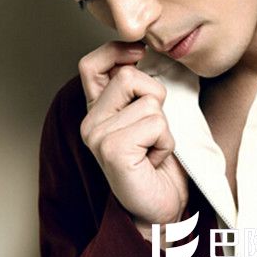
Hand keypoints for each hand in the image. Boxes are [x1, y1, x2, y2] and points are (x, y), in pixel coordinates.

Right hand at [78, 41, 188, 228]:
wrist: (161, 205)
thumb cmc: (157, 160)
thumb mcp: (147, 116)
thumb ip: (137, 89)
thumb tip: (144, 52)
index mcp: (97, 109)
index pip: (91, 64)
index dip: (115, 51)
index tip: (140, 53)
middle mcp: (90, 121)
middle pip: (129, 76)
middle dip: (155, 96)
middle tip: (153, 128)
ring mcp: (97, 136)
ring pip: (150, 102)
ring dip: (164, 126)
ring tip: (153, 148)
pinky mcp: (113, 150)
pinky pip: (156, 124)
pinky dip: (166, 141)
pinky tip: (154, 160)